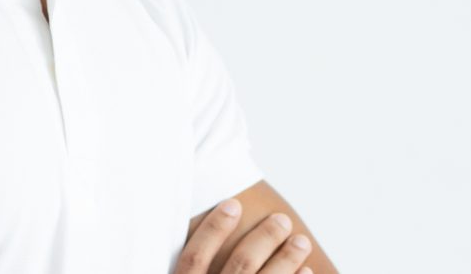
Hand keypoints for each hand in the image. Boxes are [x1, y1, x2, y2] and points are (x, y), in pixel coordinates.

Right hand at [175, 198, 313, 273]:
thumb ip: (184, 261)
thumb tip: (164, 222)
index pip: (195, 257)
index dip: (214, 228)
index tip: (232, 203)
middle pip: (239, 266)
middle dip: (263, 239)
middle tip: (282, 219)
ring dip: (287, 260)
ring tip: (301, 242)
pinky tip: (306, 272)